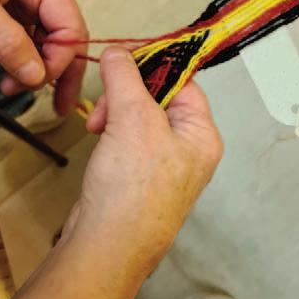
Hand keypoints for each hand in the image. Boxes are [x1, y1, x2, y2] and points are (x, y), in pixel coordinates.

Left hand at [0, 0, 86, 113]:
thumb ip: (4, 39)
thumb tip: (36, 76)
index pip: (69, 23)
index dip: (62, 57)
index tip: (38, 81)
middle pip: (65, 36)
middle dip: (59, 71)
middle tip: (58, 106)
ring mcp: (22, 0)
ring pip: (45, 44)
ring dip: (35, 71)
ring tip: (9, 86)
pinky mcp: (7, 13)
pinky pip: (23, 43)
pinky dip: (16, 62)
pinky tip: (1, 69)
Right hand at [69, 47, 222, 268]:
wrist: (107, 245)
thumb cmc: (133, 192)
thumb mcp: (133, 119)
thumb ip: (125, 78)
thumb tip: (118, 53)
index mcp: (201, 135)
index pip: (184, 82)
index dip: (154, 66)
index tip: (124, 57)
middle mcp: (187, 149)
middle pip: (158, 98)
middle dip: (126, 95)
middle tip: (105, 103)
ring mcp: (163, 165)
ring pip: (138, 118)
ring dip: (114, 113)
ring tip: (97, 126)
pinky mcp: (138, 176)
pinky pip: (126, 140)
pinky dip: (111, 133)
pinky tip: (99, 140)